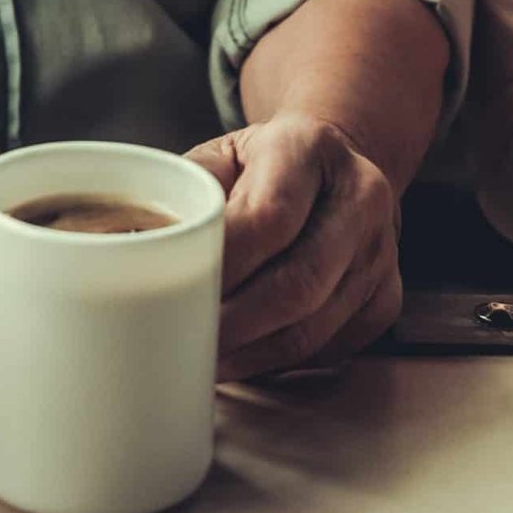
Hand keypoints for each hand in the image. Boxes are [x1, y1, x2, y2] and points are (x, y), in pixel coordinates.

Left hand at [184, 111, 402, 380]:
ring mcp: (381, 251)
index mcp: (310, 148)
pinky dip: (276, 364)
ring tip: (200, 361)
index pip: (269, 217)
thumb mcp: (224, 156)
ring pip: (312, 328)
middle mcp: (360, 195)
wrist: (337, 164)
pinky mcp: (387, 296)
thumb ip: (186, 194)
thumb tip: (125, 246)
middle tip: (179, 344)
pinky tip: (240, 359)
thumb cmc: (263, 167)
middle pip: (296, 284)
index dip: (220, 267)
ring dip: (248, 355)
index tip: (171, 293)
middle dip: (230, 326)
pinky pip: (328, 349)